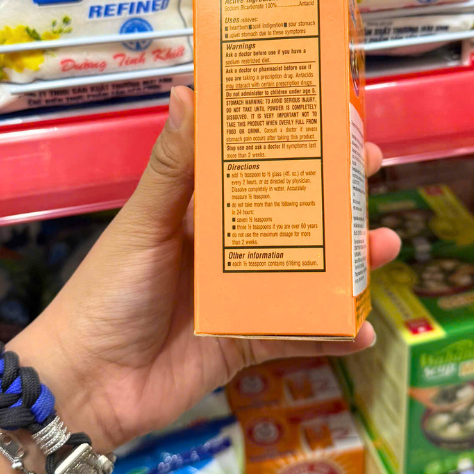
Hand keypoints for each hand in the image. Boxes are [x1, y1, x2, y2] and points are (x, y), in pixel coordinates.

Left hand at [14, 86, 399, 450]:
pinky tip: (362, 329)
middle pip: (295, 222)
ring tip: (384, 248)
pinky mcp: (247, 344)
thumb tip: (187, 91)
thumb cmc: (108, 293)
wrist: (89, 383)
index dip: (297, 151)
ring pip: (307, 276)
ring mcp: (241, 299)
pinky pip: (297, 335)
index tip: (337, 127)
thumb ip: (171, 168)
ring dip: (349, 265)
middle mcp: (227, 252)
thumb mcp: (143, 225)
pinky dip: (330, 334)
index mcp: (202, 214)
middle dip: (338, 203)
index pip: (259, 173)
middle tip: (375, 179)